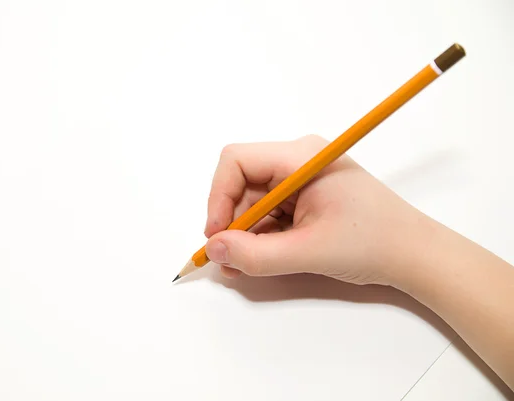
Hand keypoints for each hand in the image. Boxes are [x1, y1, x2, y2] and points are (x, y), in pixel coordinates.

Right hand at [204, 134, 433, 286]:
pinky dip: (261, 236)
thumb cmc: (372, 243)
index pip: (237, 161)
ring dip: (244, 234)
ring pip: (253, 202)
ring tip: (242, 267)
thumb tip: (213, 250)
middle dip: (231, 223)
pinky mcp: (306, 197)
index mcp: (301, 158)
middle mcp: (298, 161)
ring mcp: (302, 179)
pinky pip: (270, 212)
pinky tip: (258, 260)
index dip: (218, 197)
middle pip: (243, 184)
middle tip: (228, 260)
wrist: (413, 254)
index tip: (216, 235)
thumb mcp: (308, 252)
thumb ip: (256, 255)